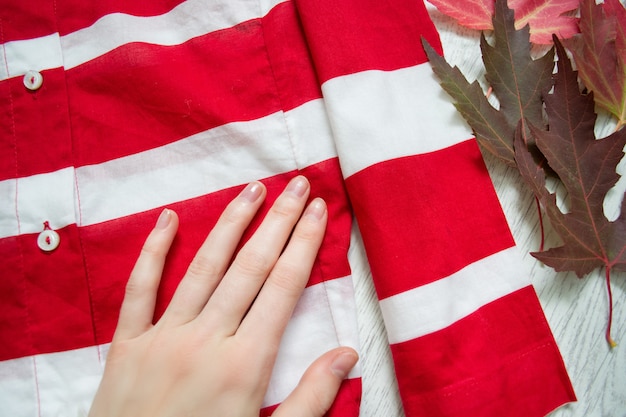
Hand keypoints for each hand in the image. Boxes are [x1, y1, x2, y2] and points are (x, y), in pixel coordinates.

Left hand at [88, 176, 357, 416]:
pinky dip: (153, 251)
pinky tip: (169, 218)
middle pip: (250, 267)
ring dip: (231, 223)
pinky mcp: (127, 345)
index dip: (305, 244)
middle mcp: (205, 340)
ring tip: (253, 189)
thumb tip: (348, 354)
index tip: (320, 211)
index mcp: (244, 364)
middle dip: (279, 221)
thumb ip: (311, 399)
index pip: (283, 288)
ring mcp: (162, 338)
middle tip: (298, 184)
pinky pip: (139, 289)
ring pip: (203, 267)